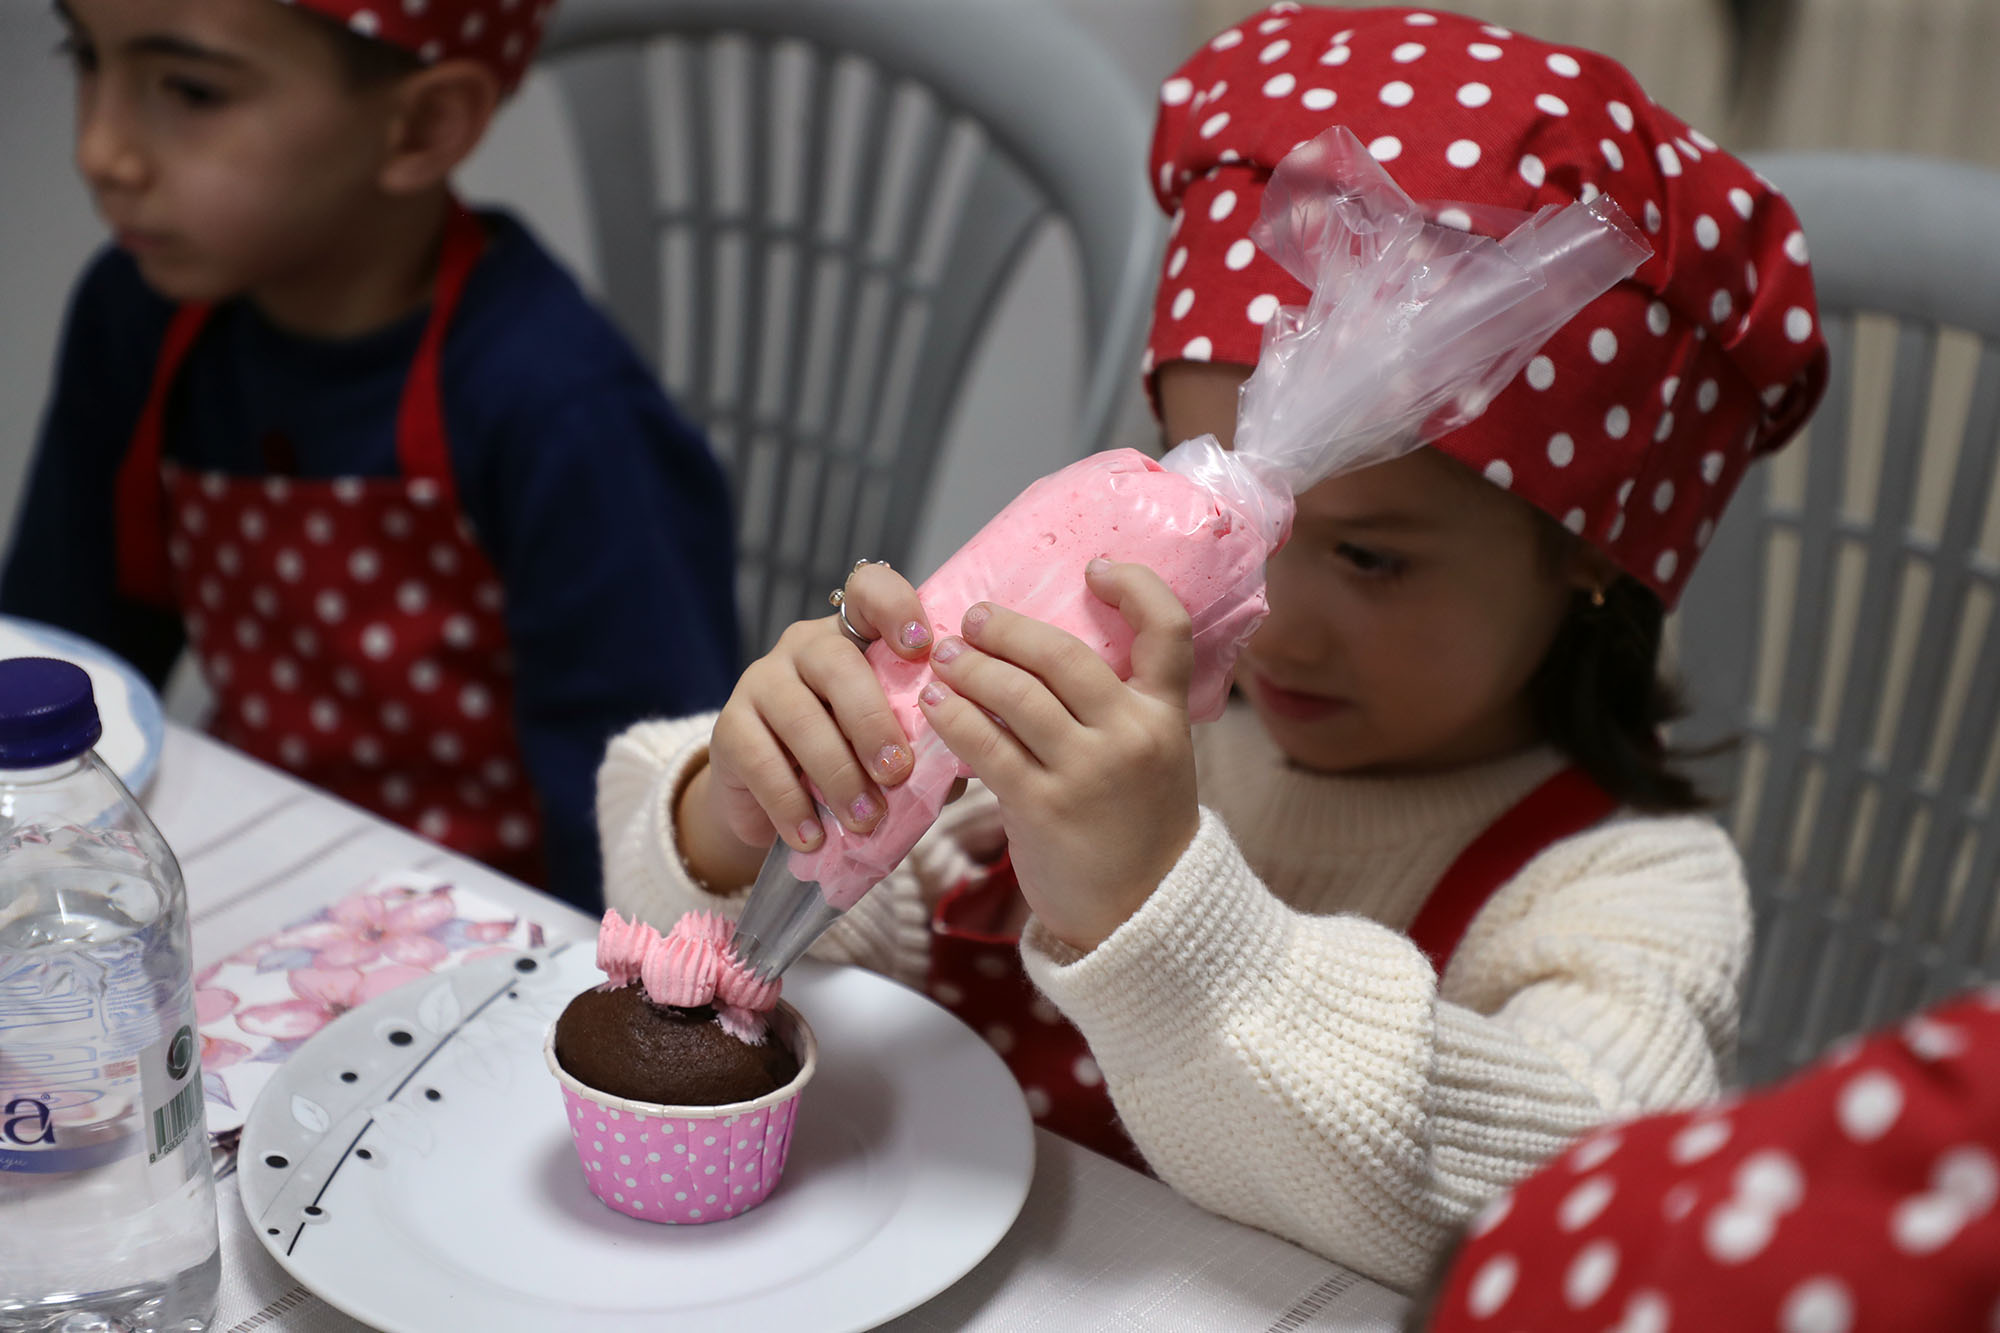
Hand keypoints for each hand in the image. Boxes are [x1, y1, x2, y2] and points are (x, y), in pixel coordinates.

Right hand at [678, 564, 933, 890]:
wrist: (779, 805)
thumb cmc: (854, 763)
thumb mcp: (895, 748)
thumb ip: (928, 744)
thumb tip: (966, 757)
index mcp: (856, 637)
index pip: (869, 591)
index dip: (895, 608)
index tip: (922, 648)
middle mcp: (805, 646)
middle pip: (837, 663)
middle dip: (872, 720)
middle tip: (897, 772)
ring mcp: (762, 681)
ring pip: (800, 717)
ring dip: (838, 773)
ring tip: (865, 818)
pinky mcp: (729, 727)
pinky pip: (761, 761)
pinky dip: (791, 805)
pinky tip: (814, 837)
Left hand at [917, 560, 1199, 951]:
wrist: (1142, 915)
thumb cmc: (1136, 830)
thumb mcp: (1154, 758)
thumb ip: (1117, 709)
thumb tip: (1043, 655)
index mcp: (1167, 715)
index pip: (1169, 629)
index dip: (1135, 585)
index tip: (1094, 568)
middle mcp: (1133, 735)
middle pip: (1063, 655)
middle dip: (1007, 629)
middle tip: (972, 619)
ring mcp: (1089, 772)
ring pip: (1017, 694)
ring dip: (970, 667)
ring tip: (943, 658)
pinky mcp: (1044, 808)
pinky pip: (987, 747)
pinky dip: (954, 718)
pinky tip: (935, 706)